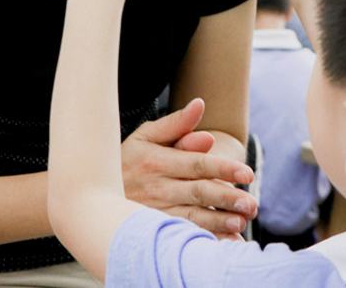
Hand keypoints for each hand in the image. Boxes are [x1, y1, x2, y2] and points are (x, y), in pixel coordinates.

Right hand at [121, 98, 256, 239]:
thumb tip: (200, 105)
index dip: (223, 169)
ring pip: (191, 217)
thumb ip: (176, 124)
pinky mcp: (153, 227)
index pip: (197, 164)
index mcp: (158, 161)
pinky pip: (181, 234)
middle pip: (198, 192)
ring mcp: (155, 210)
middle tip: (251, 204)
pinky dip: (204, 239)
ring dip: (217, 222)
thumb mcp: (146, 136)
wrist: (94, 190)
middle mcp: (157, 187)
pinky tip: (224, 240)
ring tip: (241, 221)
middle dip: (226, 198)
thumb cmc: (128, 158)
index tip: (247, 174)